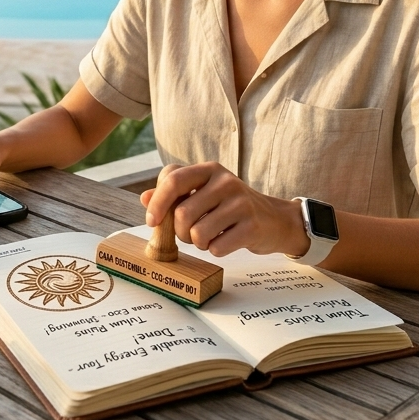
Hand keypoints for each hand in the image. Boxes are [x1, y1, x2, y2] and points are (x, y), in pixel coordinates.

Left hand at [141, 163, 308, 257]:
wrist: (274, 220)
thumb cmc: (230, 207)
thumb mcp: (203, 194)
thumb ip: (173, 194)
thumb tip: (144, 199)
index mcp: (209, 170)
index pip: (172, 180)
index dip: (157, 203)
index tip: (152, 222)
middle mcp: (225, 182)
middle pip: (182, 213)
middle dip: (179, 232)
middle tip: (190, 234)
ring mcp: (241, 203)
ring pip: (197, 234)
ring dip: (198, 243)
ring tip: (209, 237)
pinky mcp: (251, 226)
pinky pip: (216, 247)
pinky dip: (215, 250)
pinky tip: (225, 241)